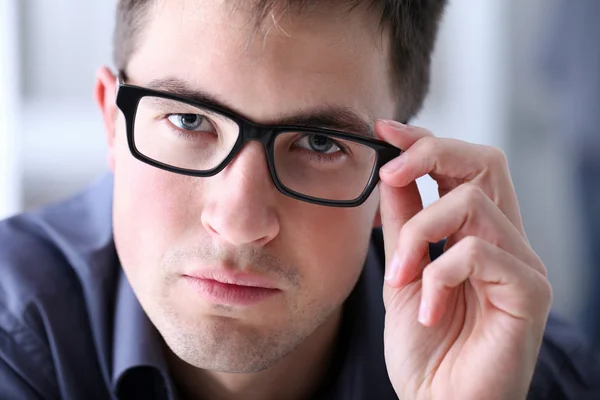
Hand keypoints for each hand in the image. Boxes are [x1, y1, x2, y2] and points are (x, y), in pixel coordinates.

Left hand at [376, 120, 551, 399]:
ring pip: (473, 205)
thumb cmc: (423, 347)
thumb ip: (403, 223)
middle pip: (485, 161)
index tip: (383, 128)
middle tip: (388, 174)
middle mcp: (505, 240)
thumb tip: (391, 172)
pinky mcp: (530, 293)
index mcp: (476, 233)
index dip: (425, 140)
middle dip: (430, 154)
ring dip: (419, 236)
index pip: (463, 164)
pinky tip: (428, 311)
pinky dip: (440, 275)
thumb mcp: (402, 272)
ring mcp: (521, 264)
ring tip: (399, 278)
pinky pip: (481, 252)